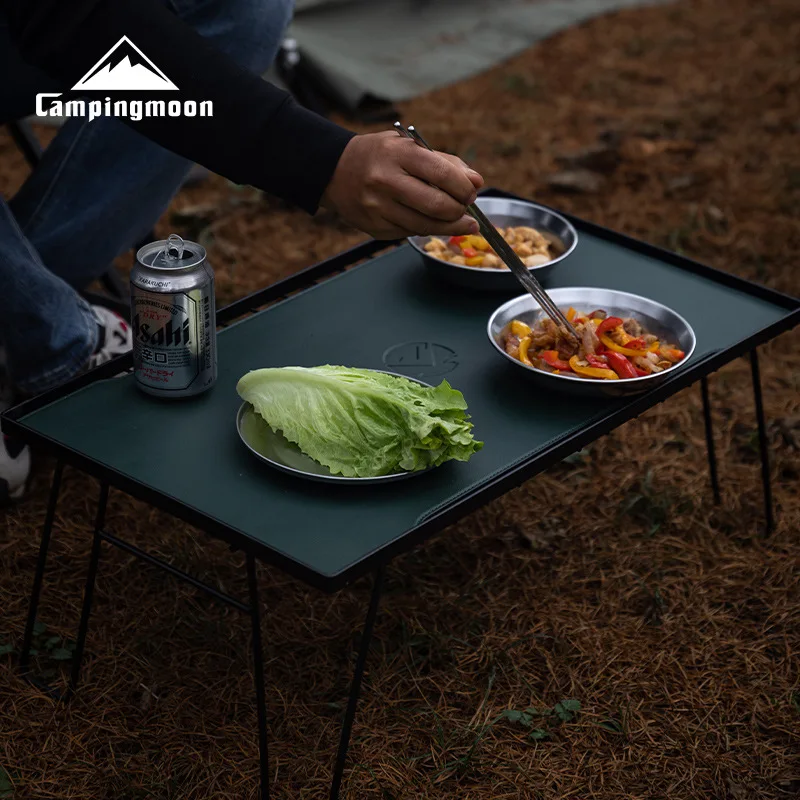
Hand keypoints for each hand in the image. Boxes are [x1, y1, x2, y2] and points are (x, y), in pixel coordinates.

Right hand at [320, 131, 484, 239]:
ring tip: (461, 222)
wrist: (334, 171)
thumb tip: (476, 182)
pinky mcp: (374, 227)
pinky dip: (426, 229)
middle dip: (459, 211)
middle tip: (466, 209)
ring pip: (425, 226)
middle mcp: (385, 181)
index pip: (442, 174)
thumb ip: (444, 163)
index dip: (463, 188)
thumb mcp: (409, 147)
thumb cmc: (380, 156)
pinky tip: (432, 222)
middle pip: (437, 206)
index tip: (471, 193)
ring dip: (450, 226)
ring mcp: (378, 207)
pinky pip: (410, 232)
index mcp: (397, 154)